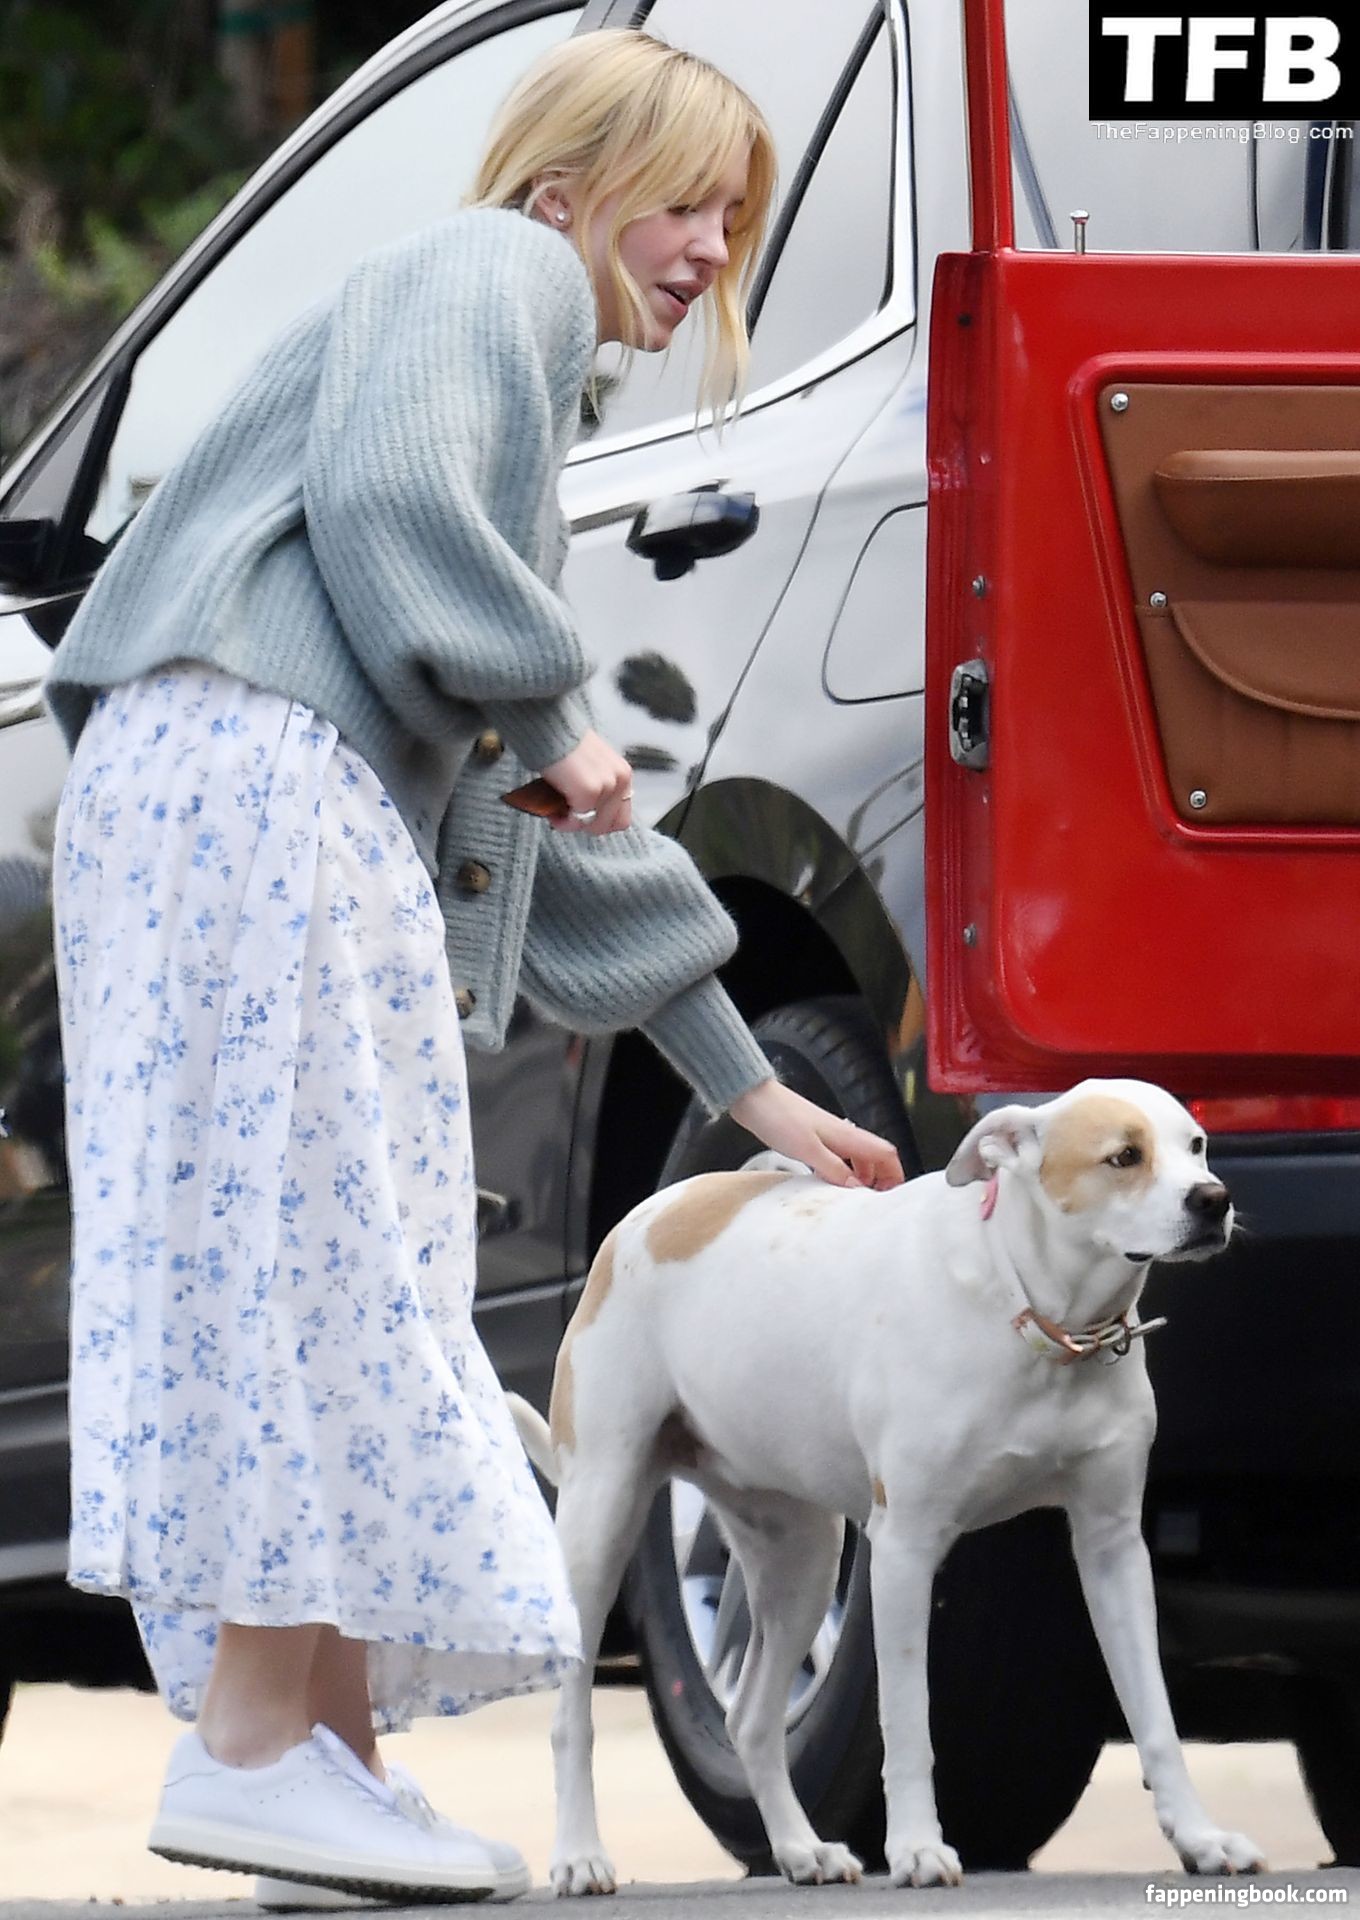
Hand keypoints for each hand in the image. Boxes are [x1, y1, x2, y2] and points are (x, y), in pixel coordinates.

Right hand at [542, 730, 633, 834]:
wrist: (550, 726)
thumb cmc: (564, 744)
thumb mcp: (591, 766)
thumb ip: (597, 787)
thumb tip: (584, 814)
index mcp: (623, 774)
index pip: (621, 817)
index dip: (598, 822)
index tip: (579, 816)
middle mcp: (620, 780)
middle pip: (608, 825)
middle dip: (585, 825)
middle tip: (564, 816)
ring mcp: (606, 787)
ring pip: (594, 826)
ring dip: (572, 824)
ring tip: (556, 814)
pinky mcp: (589, 792)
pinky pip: (577, 820)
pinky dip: (563, 821)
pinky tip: (553, 811)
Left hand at [728, 1078, 905, 1190]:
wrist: (754, 1099)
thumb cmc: (778, 1117)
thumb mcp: (808, 1150)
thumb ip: (834, 1169)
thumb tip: (857, 1188)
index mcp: (847, 1135)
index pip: (886, 1154)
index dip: (894, 1175)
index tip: (889, 1197)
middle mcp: (843, 1135)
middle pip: (875, 1158)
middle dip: (880, 1180)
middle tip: (872, 1202)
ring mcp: (828, 1137)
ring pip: (856, 1159)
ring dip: (861, 1178)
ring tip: (853, 1198)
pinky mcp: (813, 1140)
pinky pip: (837, 1159)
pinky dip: (840, 1173)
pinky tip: (829, 1184)